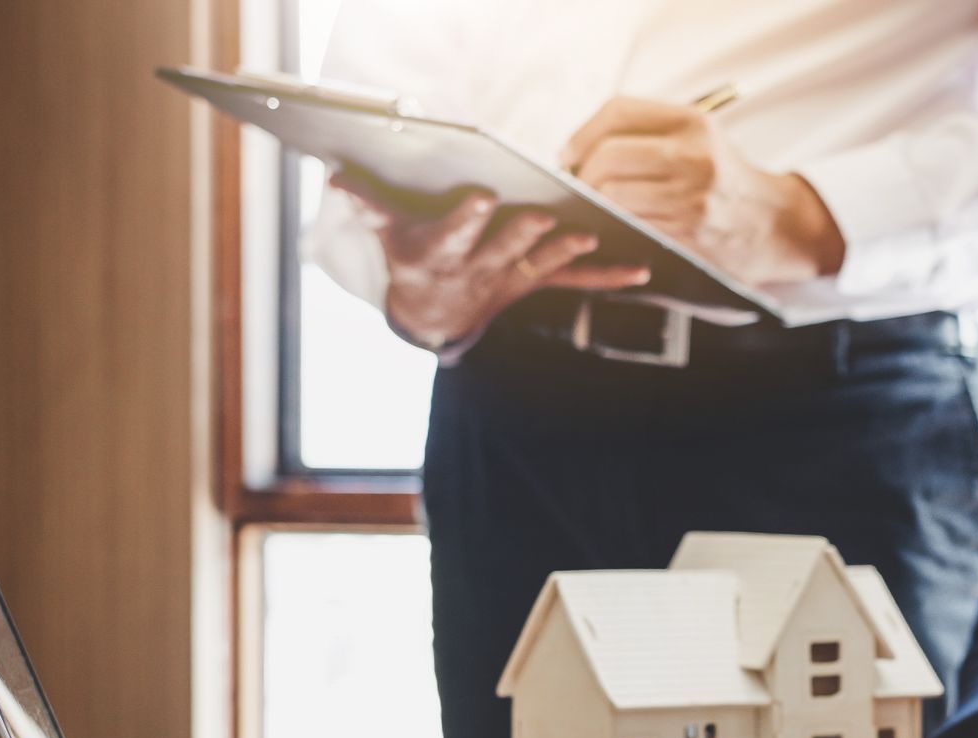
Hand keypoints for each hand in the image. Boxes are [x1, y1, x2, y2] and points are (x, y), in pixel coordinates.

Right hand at [331, 173, 650, 348]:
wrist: (434, 320)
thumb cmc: (412, 259)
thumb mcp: (388, 237)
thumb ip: (368, 207)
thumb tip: (335, 178)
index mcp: (443, 253)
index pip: (455, 234)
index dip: (466, 218)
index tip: (480, 196)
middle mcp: (480, 269)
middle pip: (503, 249)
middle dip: (523, 233)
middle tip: (542, 215)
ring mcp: (512, 279)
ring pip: (543, 265)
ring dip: (567, 252)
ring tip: (592, 235)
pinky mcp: (537, 283)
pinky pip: (575, 282)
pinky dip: (608, 277)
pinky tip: (641, 270)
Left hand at [558, 97, 845, 285]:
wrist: (776, 225)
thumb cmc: (727, 181)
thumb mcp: (701, 138)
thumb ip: (650, 131)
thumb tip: (580, 148)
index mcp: (692, 122)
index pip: (618, 112)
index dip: (582, 133)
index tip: (568, 153)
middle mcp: (693, 154)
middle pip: (608, 156)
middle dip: (581, 175)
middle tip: (578, 188)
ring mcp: (690, 196)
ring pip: (612, 195)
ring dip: (592, 205)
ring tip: (593, 209)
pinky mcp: (688, 233)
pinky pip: (630, 226)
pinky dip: (612, 228)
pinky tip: (612, 229)